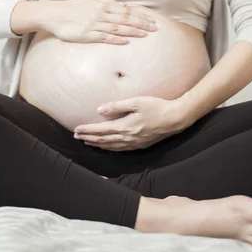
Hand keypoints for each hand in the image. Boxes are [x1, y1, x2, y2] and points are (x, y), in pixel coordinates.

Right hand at [42, 0, 157, 44]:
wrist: (53, 14)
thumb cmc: (72, 7)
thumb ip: (106, 2)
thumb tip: (122, 6)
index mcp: (103, 4)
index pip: (127, 10)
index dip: (140, 15)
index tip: (152, 20)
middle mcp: (101, 13)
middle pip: (126, 18)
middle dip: (142, 23)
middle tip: (155, 28)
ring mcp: (94, 24)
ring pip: (118, 27)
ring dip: (133, 30)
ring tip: (145, 34)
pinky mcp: (87, 34)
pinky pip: (104, 37)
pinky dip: (116, 39)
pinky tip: (126, 41)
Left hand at [73, 96, 187, 150]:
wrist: (175, 119)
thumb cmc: (156, 107)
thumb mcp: (136, 102)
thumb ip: (116, 106)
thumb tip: (99, 110)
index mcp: (125, 127)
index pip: (100, 130)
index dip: (87, 130)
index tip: (76, 130)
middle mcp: (127, 138)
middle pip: (103, 140)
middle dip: (88, 138)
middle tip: (76, 136)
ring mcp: (134, 143)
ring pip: (110, 146)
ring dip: (97, 144)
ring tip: (87, 142)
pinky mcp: (140, 145)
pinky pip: (120, 149)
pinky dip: (109, 148)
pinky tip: (105, 147)